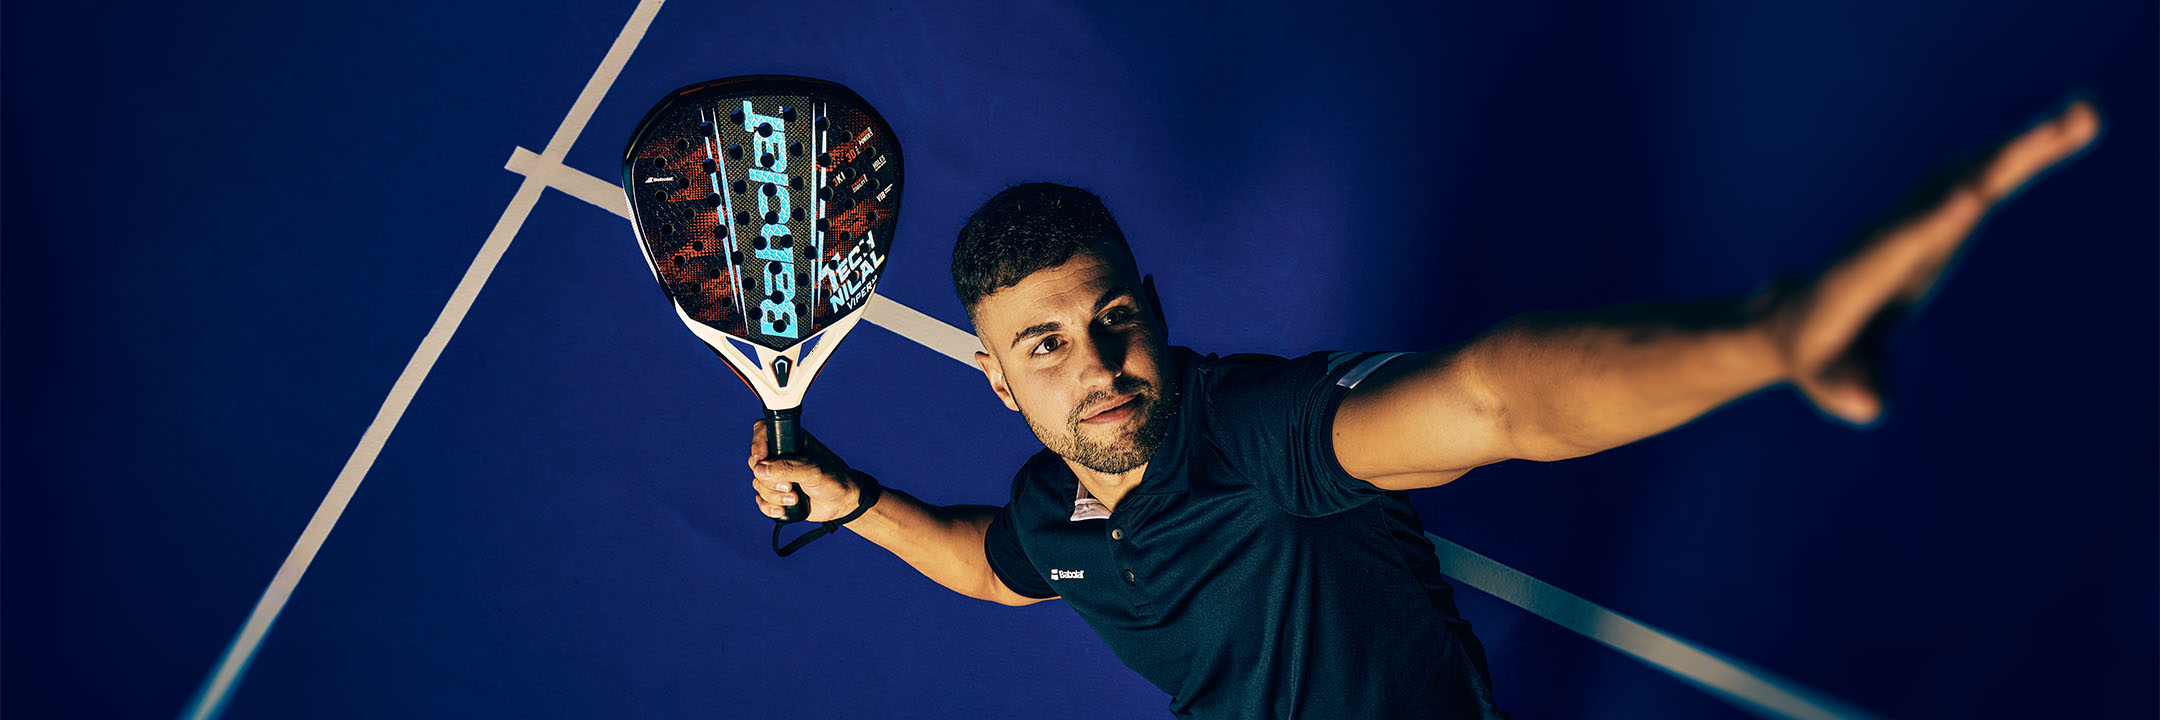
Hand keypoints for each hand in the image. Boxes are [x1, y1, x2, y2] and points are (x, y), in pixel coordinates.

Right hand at [747, 420, 865, 522]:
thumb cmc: (834, 479)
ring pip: (758, 484)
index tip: (762, 459)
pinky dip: (770, 507)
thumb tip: (760, 470)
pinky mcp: (776, 494)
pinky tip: (784, 509)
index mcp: (790, 441)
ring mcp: (777, 476)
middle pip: (756, 463)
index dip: (758, 444)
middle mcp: (781, 456)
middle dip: (770, 480)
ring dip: (774, 496)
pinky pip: (761, 500)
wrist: (842, 504)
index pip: (763, 431)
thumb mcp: (814, 470)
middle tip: (790, 486)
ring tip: (795, 499)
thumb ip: (788, 468)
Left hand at [1771, 99, 2098, 423]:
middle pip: (1948, 192)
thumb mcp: (1821, 381)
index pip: (1899, 244)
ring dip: (2026, 146)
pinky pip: (1985, 180)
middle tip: (2055, 131)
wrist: (1797, 322)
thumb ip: (1843, 392)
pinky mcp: (1936, 219)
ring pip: (1973, 175)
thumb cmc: (1813, 359)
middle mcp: (1890, 235)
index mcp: (1860, 276)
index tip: (1969, 196)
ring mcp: (1914, 221)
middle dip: (1999, 165)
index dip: (1933, 222)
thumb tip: (1867, 405)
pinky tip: (2068, 130)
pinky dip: (2025, 155)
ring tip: (2083, 116)